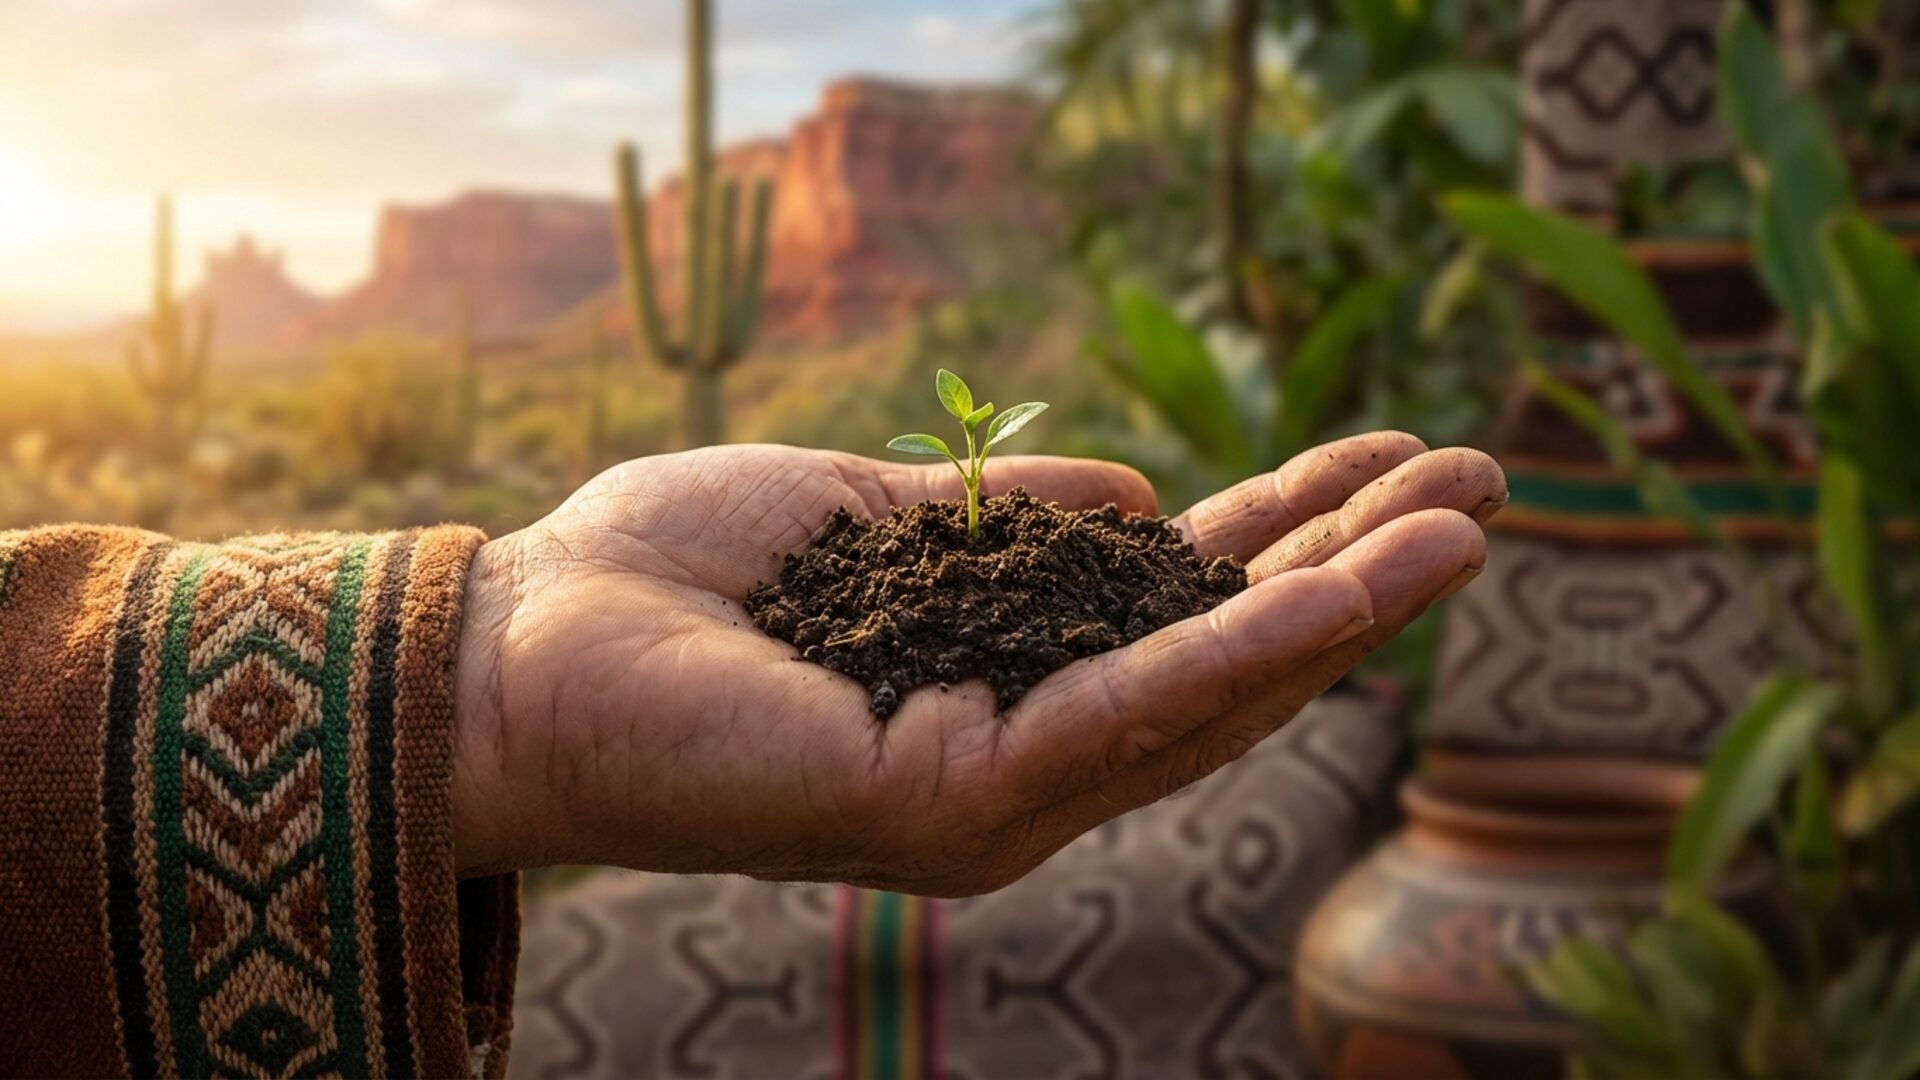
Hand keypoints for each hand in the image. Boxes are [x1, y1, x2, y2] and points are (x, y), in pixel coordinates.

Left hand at [451, 436, 1504, 893]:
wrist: (521, 646)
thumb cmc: (678, 579)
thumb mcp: (878, 521)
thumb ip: (1014, 521)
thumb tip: (1148, 496)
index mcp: (1005, 685)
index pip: (1181, 613)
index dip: (1296, 540)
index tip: (1393, 463)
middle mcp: (1022, 758)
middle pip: (1225, 661)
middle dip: (1359, 571)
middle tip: (1483, 485)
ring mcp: (997, 796)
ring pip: (1207, 699)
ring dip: (1343, 610)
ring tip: (1464, 527)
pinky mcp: (953, 805)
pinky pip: (1122, 719)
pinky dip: (1236, 655)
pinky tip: (1341, 596)